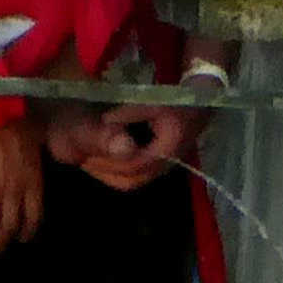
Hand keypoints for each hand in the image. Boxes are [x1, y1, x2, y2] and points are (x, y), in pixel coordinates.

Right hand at [0, 125, 44, 252]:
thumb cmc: (16, 122)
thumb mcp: (35, 144)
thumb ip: (33, 162)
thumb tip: (32, 164)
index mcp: (33, 182)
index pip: (34, 216)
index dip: (28, 231)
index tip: (22, 238)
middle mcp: (15, 192)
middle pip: (10, 226)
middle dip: (3, 241)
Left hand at [73, 103, 200, 191]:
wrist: (199, 105)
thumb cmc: (178, 102)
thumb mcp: (154, 102)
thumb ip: (130, 113)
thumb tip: (106, 120)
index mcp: (163, 151)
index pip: (132, 165)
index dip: (110, 161)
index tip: (88, 153)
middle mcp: (163, 166)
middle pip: (129, 180)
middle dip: (105, 171)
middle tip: (83, 160)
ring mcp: (161, 168)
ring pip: (131, 181)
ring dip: (109, 173)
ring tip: (88, 161)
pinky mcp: (157, 165)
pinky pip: (135, 176)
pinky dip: (117, 170)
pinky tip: (103, 160)